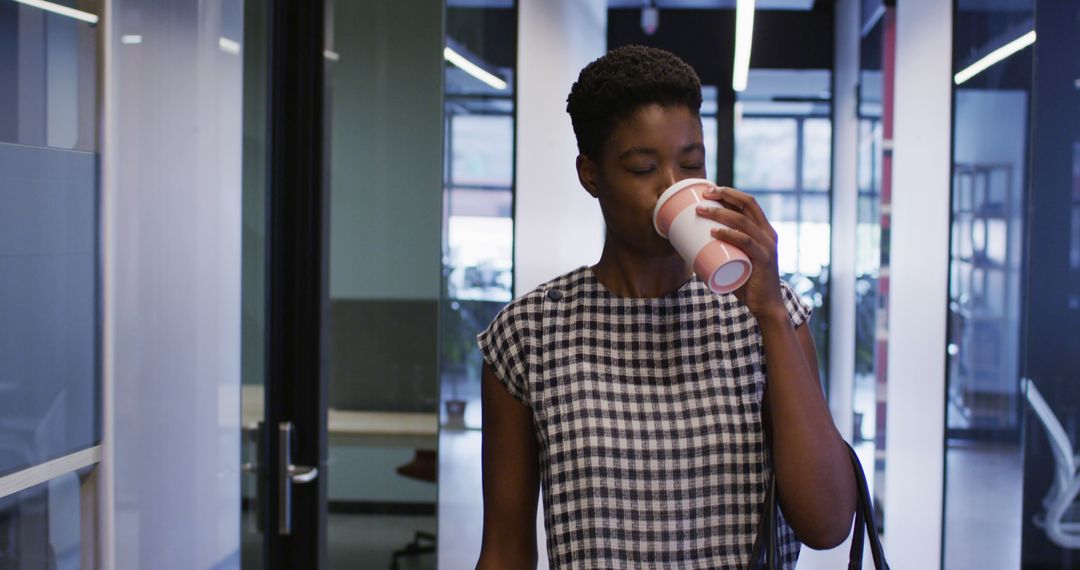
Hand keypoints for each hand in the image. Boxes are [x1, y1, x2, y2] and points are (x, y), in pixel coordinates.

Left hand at [695, 186, 786, 321]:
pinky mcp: (764, 260)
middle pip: (747, 204)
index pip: (749, 203)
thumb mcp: (736, 261)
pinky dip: (729, 234)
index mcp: (764, 230)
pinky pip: (745, 242)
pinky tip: (714, 231)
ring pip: (743, 221)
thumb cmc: (747, 283)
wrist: (766, 305)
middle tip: (703, 196)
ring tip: (700, 211)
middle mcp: (768, 234)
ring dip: (720, 213)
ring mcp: (767, 246)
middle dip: (725, 195)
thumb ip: (720, 254)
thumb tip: (690, 250)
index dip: (730, 192)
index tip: (709, 190)